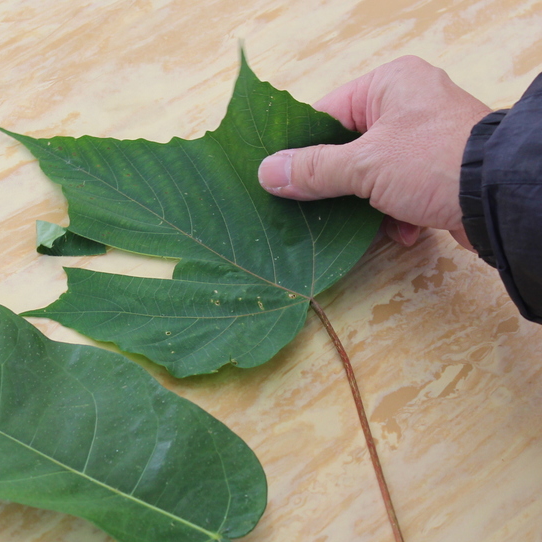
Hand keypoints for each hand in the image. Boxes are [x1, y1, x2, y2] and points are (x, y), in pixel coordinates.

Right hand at [258, 56, 491, 247]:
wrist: (501, 197)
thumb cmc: (434, 162)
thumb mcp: (364, 165)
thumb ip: (313, 170)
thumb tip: (266, 172)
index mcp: (390, 84)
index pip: (327, 113)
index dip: (301, 147)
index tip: (277, 177)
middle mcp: (410, 104)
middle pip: (348, 147)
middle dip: (334, 183)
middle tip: (308, 207)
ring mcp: (427, 138)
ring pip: (372, 174)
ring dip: (365, 205)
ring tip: (358, 226)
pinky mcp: (441, 170)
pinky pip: (401, 190)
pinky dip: (394, 214)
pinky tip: (399, 231)